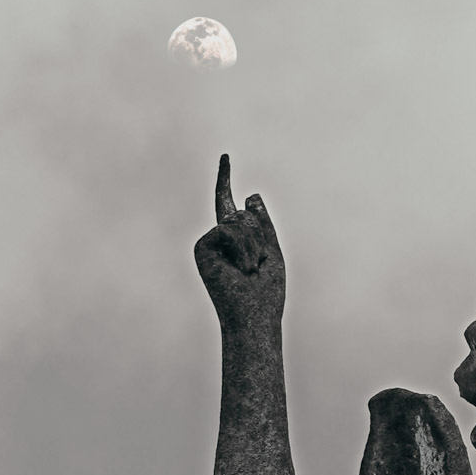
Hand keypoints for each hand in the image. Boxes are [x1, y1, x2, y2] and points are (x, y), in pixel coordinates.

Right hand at [194, 154, 285, 329]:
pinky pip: (229, 229)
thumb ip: (263, 224)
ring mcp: (209, 243)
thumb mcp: (272, 251)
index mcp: (235, 241)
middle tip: (256, 268)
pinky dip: (242, 248)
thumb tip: (251, 196)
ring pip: (239, 221)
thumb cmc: (266, 293)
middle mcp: (219, 240)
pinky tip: (241, 270)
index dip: (225, 181)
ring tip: (249, 271)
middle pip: (245, 214)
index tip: (225, 157)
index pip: (230, 205)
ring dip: (254, 246)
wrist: (254, 317)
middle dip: (260, 238)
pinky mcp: (202, 248)